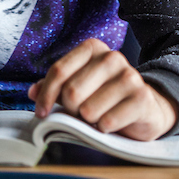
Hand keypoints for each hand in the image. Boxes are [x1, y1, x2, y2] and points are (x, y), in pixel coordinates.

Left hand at [28, 38, 177, 140]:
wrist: (146, 107)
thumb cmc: (106, 96)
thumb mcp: (80, 87)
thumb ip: (55, 87)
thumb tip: (32, 91)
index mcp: (93, 49)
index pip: (59, 71)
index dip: (45, 95)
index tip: (41, 112)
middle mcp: (112, 57)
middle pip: (72, 92)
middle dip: (71, 111)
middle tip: (80, 115)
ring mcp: (130, 76)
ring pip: (88, 110)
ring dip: (89, 121)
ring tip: (98, 117)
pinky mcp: (142, 97)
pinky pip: (107, 122)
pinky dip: (104, 129)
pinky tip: (111, 123)